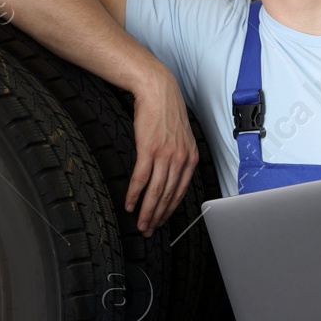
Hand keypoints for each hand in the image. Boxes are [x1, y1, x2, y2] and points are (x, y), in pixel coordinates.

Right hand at [125, 66, 198, 238]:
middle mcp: (180, 158)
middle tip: (149, 230)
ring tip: (140, 223)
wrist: (158, 91)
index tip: (162, 221)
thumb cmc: (167, 112)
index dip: (170, 210)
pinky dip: (134, 195)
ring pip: (156, 191)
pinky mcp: (149, 149)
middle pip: (168, 196)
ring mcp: (165, 155)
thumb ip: (178, 156)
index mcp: (190, 157)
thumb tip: (170, 175)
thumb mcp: (181, 137)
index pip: (181, 191)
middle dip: (158, 216)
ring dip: (147, 211)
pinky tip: (129, 204)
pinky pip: (141, 179)